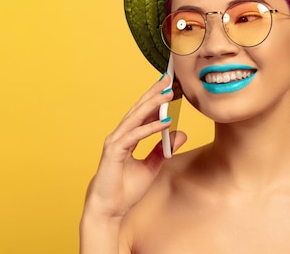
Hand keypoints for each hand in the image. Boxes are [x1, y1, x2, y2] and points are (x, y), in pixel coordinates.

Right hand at [83, 74, 186, 219]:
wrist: (109, 209)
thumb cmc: (124, 190)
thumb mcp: (151, 168)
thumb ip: (163, 150)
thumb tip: (180, 134)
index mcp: (127, 137)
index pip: (142, 114)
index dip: (155, 100)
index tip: (170, 87)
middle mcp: (120, 135)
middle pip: (139, 110)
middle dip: (154, 94)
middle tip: (169, 80)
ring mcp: (115, 141)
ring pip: (136, 118)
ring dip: (153, 105)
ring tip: (169, 93)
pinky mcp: (114, 151)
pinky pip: (135, 136)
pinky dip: (150, 128)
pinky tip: (165, 121)